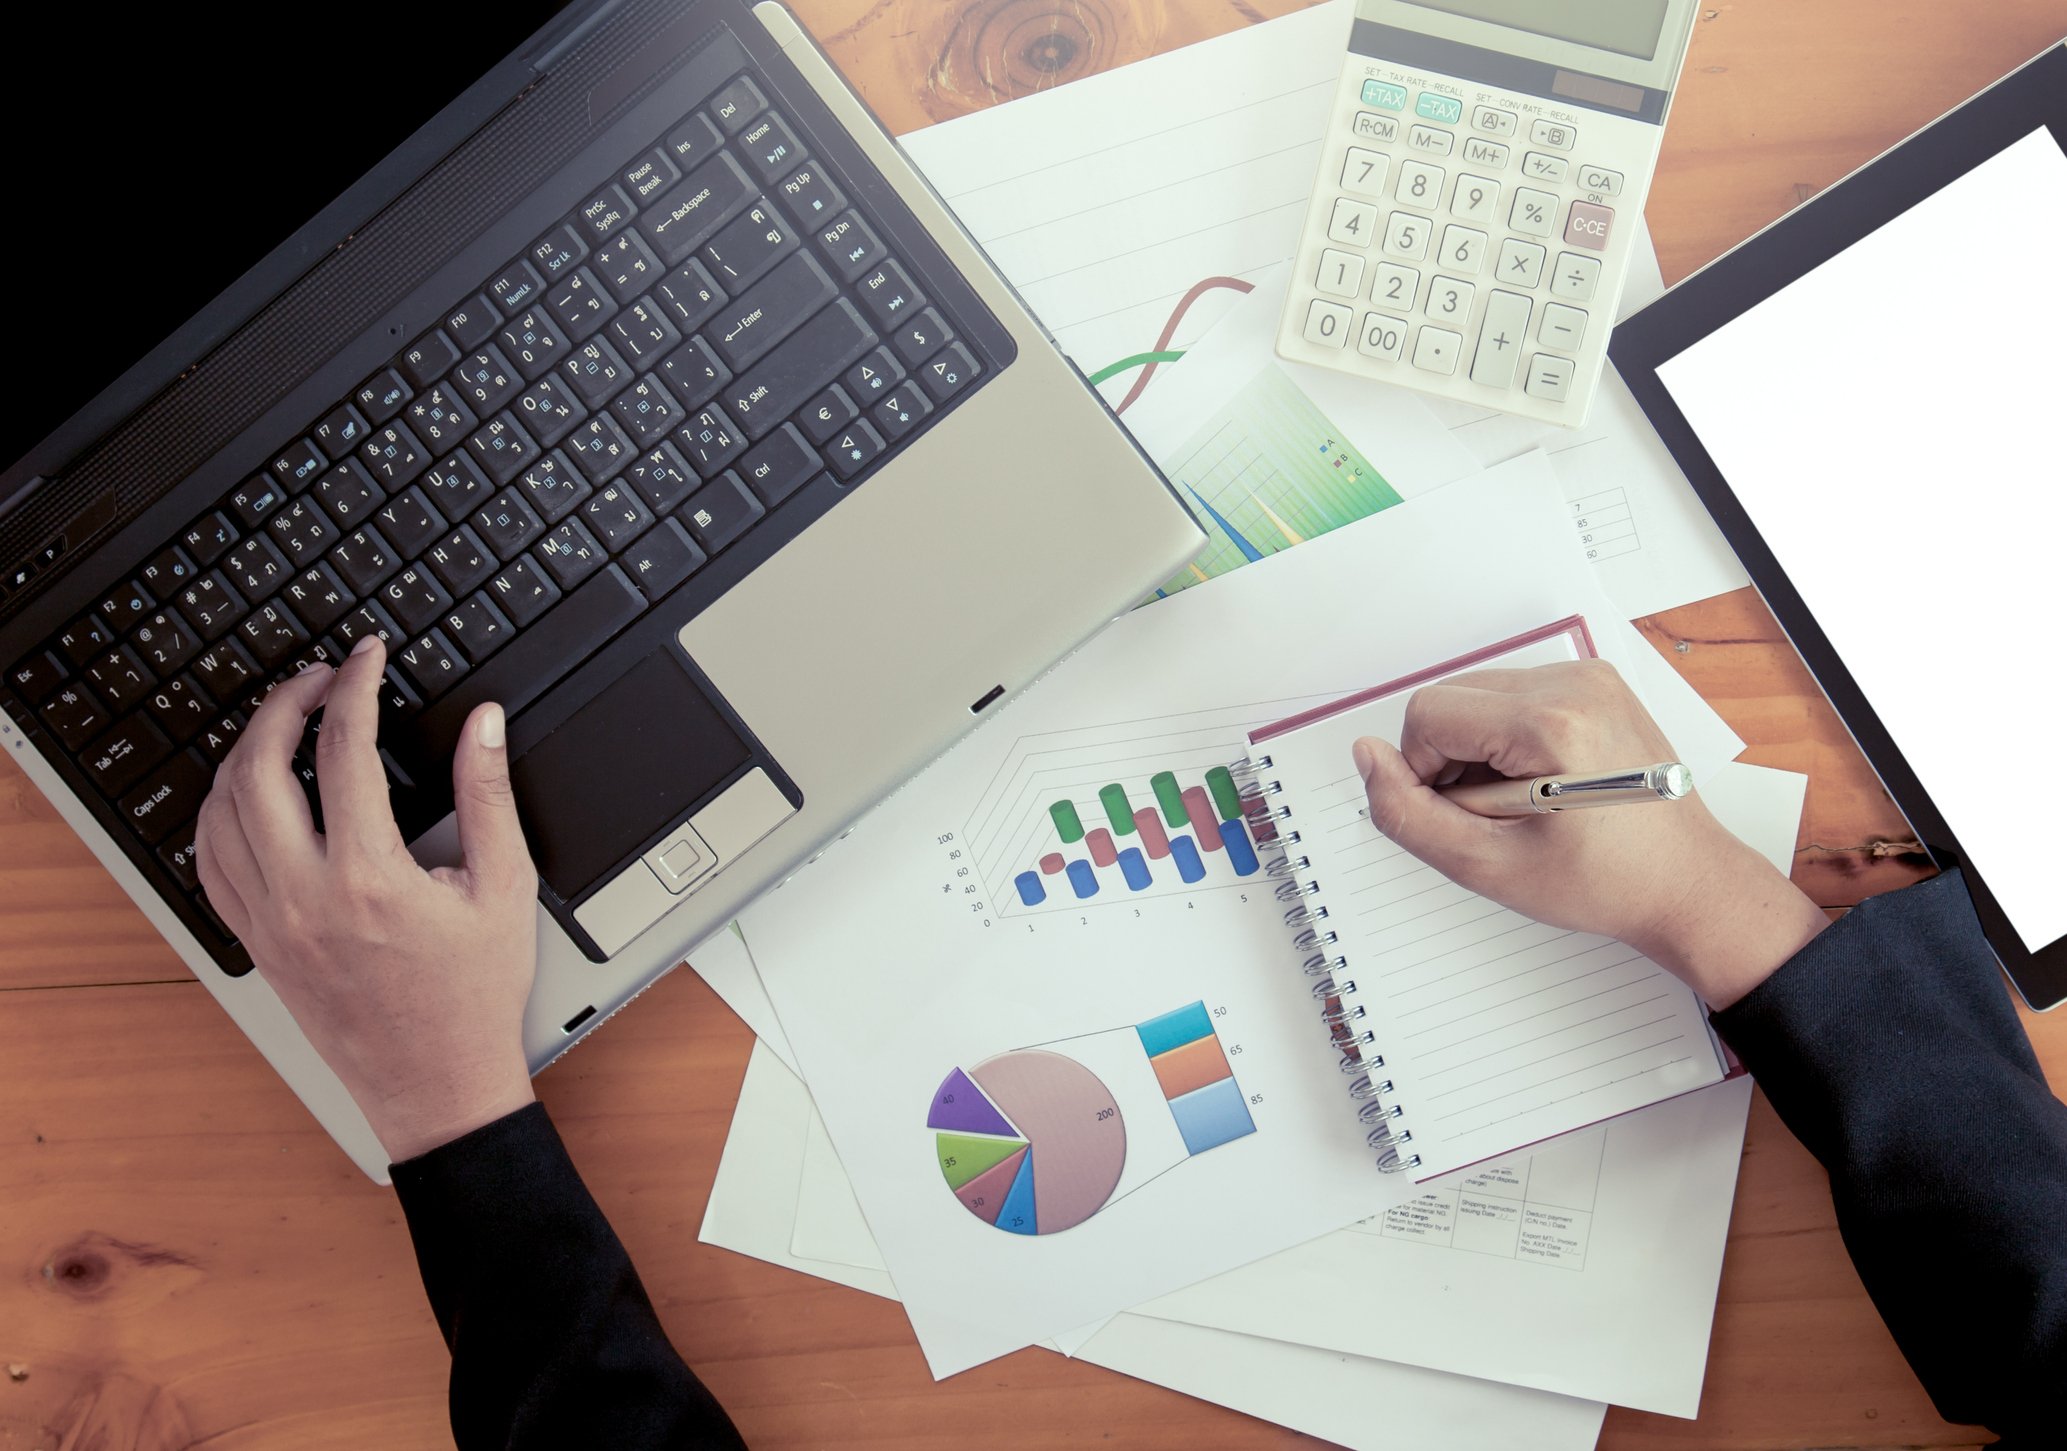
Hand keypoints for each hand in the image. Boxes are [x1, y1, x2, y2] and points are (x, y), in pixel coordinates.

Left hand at [194, 637, 539, 1162]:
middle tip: (320, 678)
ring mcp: (270, 923)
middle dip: (284, 704)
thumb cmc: (474, 996)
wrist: (437, 1085)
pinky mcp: (257, 944)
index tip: (366, 657)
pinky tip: (251, 791)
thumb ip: (489, 795)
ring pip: (220, 811)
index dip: (354, 686)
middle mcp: (305, 898)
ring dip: (245, 751)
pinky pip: (211, 862)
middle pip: (258, 768)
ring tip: (285, 722)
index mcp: (370, 879)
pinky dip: (220, 811)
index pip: (344, 750)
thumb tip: (483, 724)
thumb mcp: (504, 887)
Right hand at [1351, 659, 1826, 1009]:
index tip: (1461, 817)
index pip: (1429, 714)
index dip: (1422, 772)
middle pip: (1452, 698)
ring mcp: (1591, 678)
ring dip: (1477, 750)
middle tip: (1492, 817)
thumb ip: (1408, 814)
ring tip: (1520, 804)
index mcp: (1551, 723)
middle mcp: (1575, 684)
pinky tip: (1538, 784)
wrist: (1687, 884)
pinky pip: (1514, 696)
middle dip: (1450, 760)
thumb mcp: (1487, 866)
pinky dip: (1507, 738)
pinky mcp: (1597, 684)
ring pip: (1478, 696)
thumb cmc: (1603, 884)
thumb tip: (1368, 758)